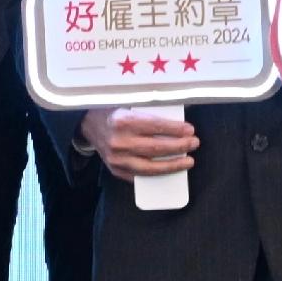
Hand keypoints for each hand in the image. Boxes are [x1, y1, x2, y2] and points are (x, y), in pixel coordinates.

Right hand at [81, 106, 196, 179]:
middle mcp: (119, 141)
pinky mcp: (115, 170)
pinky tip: (170, 169)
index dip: (176, 129)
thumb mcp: (128, 105)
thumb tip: (178, 122)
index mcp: (123, 121)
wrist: (87, 124)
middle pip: (156, 148)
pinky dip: (157, 174)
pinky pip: (140, 176)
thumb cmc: (113, 112)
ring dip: (173, 165)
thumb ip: (150, 112)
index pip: (156, 127)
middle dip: (179, 146)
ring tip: (188, 161)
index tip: (190, 130)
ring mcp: (116, 159)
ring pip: (150, 167)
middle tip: (194, 143)